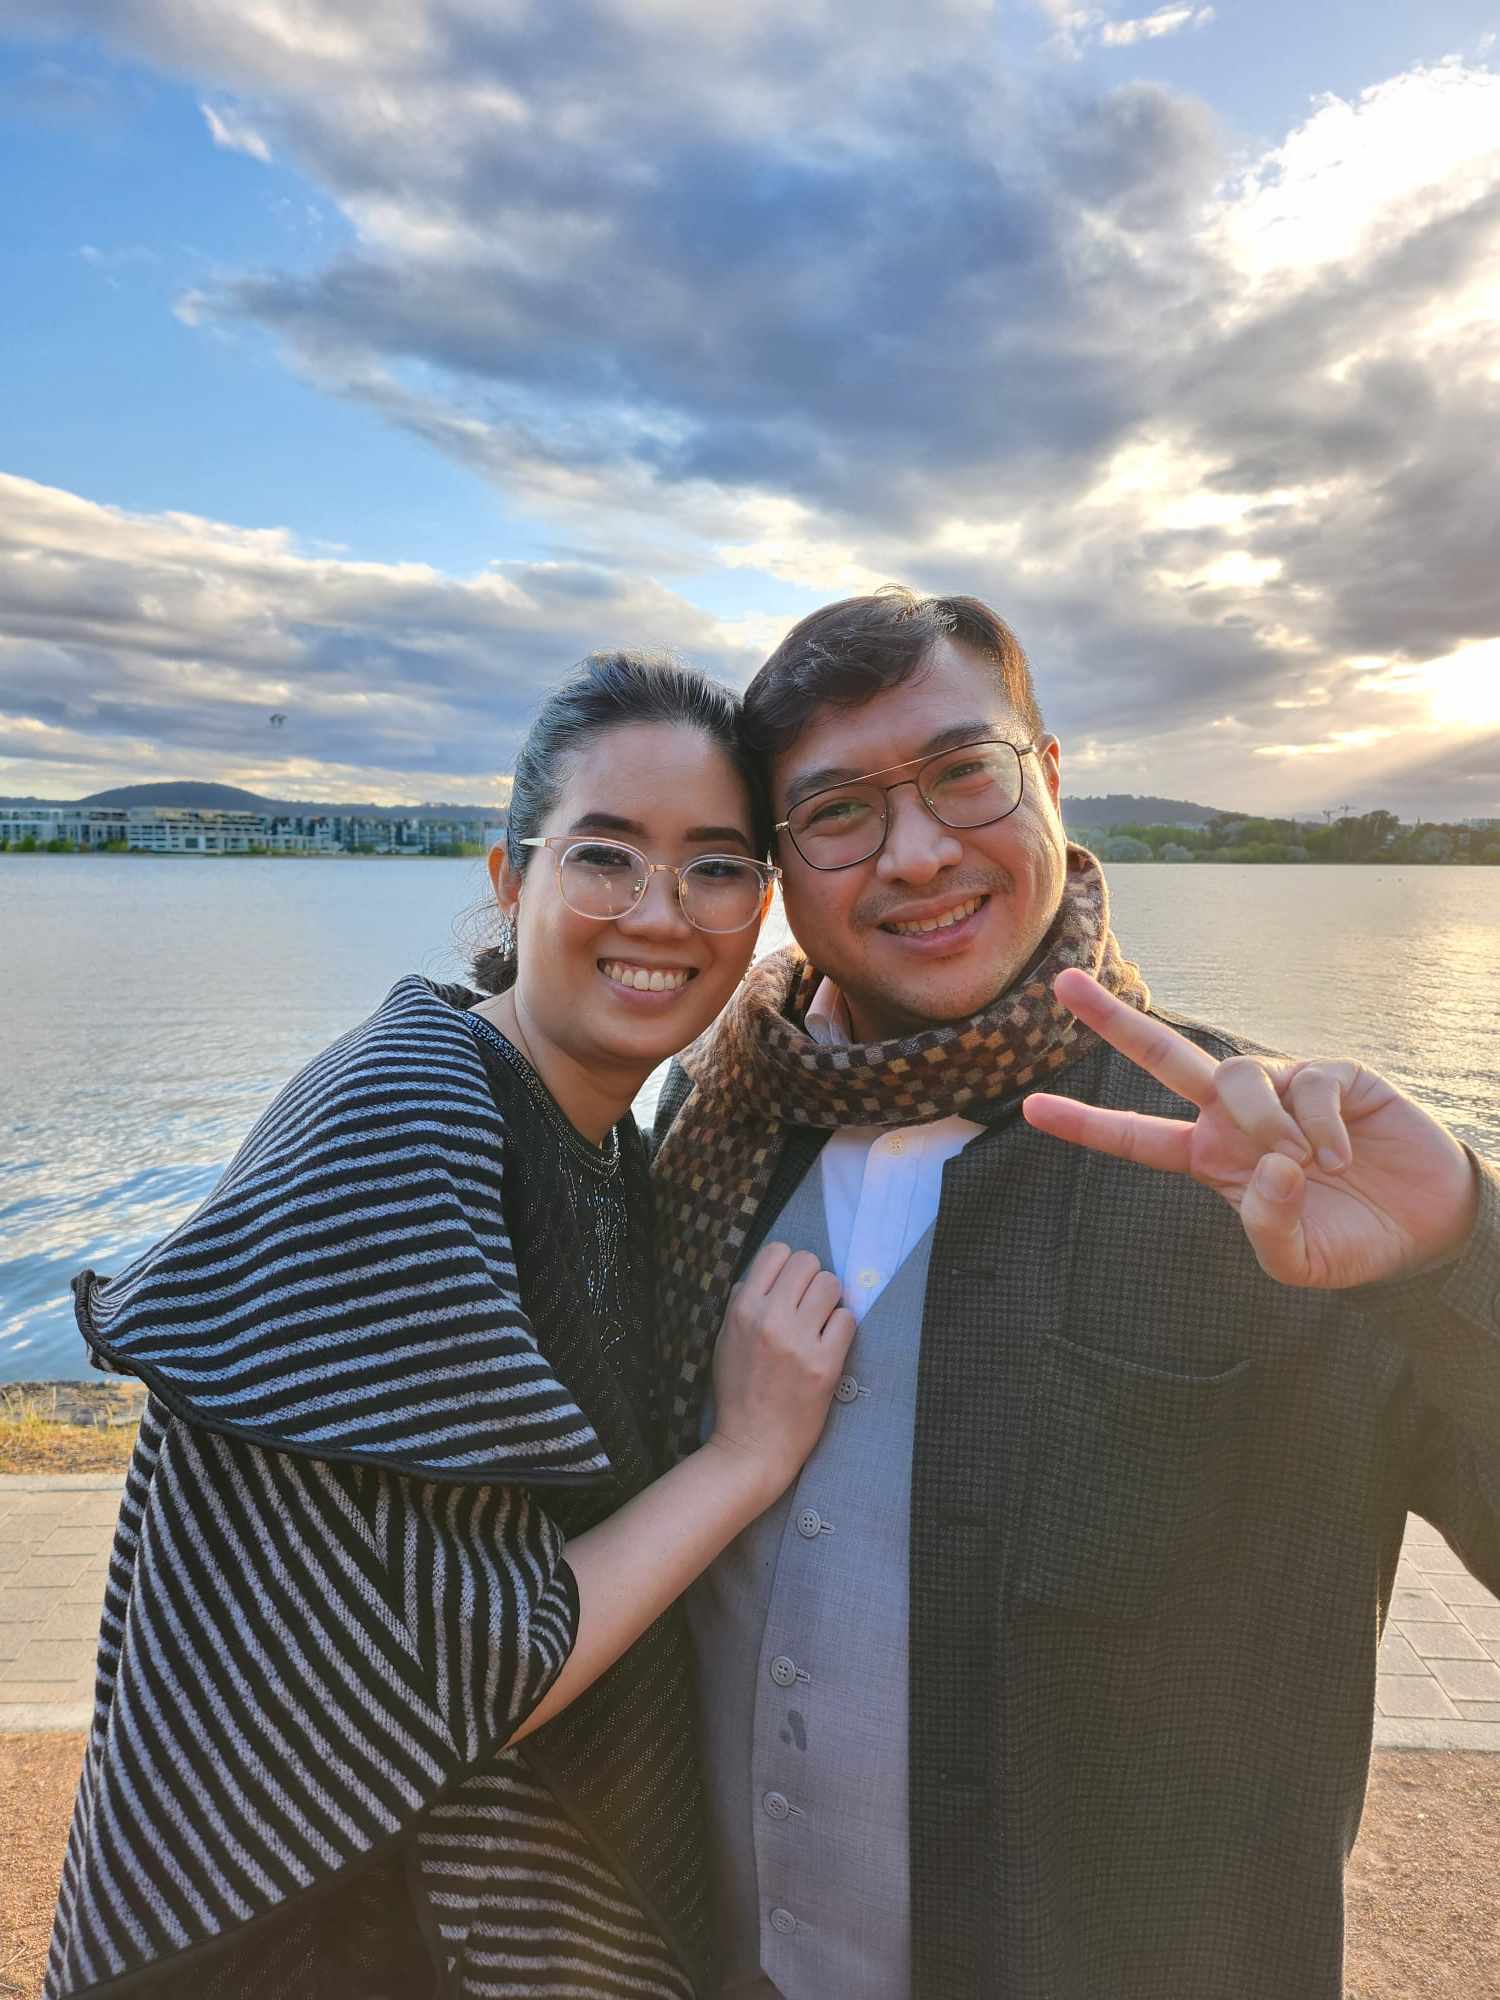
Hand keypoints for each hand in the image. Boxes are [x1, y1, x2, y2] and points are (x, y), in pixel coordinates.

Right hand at [707, 1242, 855, 1499]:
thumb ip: (742, 1304)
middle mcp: (770, 1319)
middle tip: (809, 1305)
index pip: (776, 1252)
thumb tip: (766, 1276)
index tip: (790, 1286)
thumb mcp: (725, 1340)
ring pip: (831, 1284)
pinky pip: (847, 1319)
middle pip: (808, 1262)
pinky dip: (841, 1328)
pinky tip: (829, 1344)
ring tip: (820, 1323)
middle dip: (812, 1279)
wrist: (752, 1445)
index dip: (788, 1266)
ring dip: (830, 1300)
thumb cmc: (738, 1393)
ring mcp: (799, 1342)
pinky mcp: (824, 1364)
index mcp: (742, 1310)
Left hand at [1022, 968, 1478, 1288]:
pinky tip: (1346, 1155)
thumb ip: (1268, 1227)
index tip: (1029, 1108)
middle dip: (1113, 1021)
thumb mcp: (1298, 1262)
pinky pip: (1306, 1083)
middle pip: (1164, 1058)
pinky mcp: (1331, 1073)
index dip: (1086, 1124)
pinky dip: (1322, 1127)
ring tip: (1307, 1165)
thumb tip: (1271, 1163)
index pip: (1138, 1137)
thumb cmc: (1350, 1241)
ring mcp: (1281, 1088)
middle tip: (1062, 986)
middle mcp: (1236, 1116)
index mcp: (1211, 1158)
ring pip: (1238, 1075)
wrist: (1427, 1227)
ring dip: (1267, 1125)